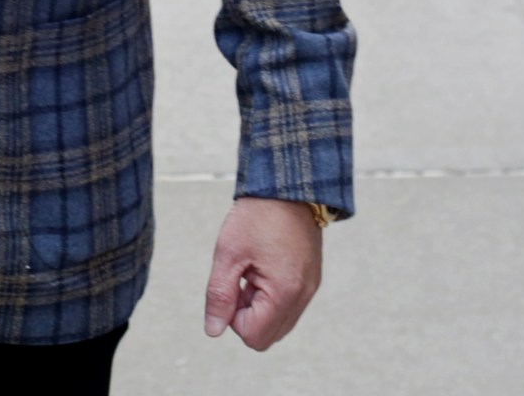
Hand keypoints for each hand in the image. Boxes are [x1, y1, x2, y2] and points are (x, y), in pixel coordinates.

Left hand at [203, 196, 323, 350]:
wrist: (288, 186)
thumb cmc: (258, 215)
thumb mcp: (228, 254)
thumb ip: (219, 296)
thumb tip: (213, 330)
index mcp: (284, 292)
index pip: (254, 337)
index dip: (233, 318)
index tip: (231, 287)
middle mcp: (303, 295)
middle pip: (267, 336)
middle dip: (247, 315)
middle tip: (241, 280)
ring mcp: (310, 288)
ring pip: (278, 322)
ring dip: (259, 305)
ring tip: (252, 271)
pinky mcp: (310, 279)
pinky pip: (288, 305)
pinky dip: (272, 295)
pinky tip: (263, 268)